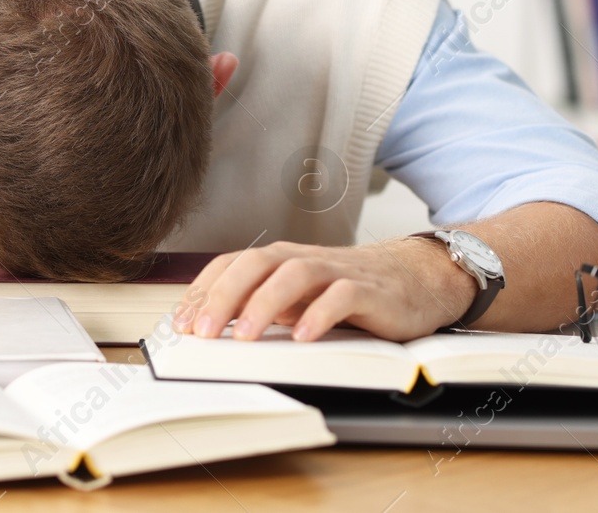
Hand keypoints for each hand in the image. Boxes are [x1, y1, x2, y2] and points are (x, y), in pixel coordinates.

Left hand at [173, 238, 477, 342]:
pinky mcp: (369, 290)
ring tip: (243, 337)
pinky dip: (319, 314)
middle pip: (255, 264)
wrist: (417, 277)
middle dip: (222, 296)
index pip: (232, 265)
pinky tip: (302, 336)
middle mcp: (305, 259)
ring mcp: (337, 272)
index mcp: (282, 260)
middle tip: (200, 333)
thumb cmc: (351, 290)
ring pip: (294, 275)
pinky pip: (341, 296)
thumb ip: (263, 305)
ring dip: (263, 304)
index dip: (203, 291)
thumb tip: (214, 327)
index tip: (180, 323)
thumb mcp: (299, 297)